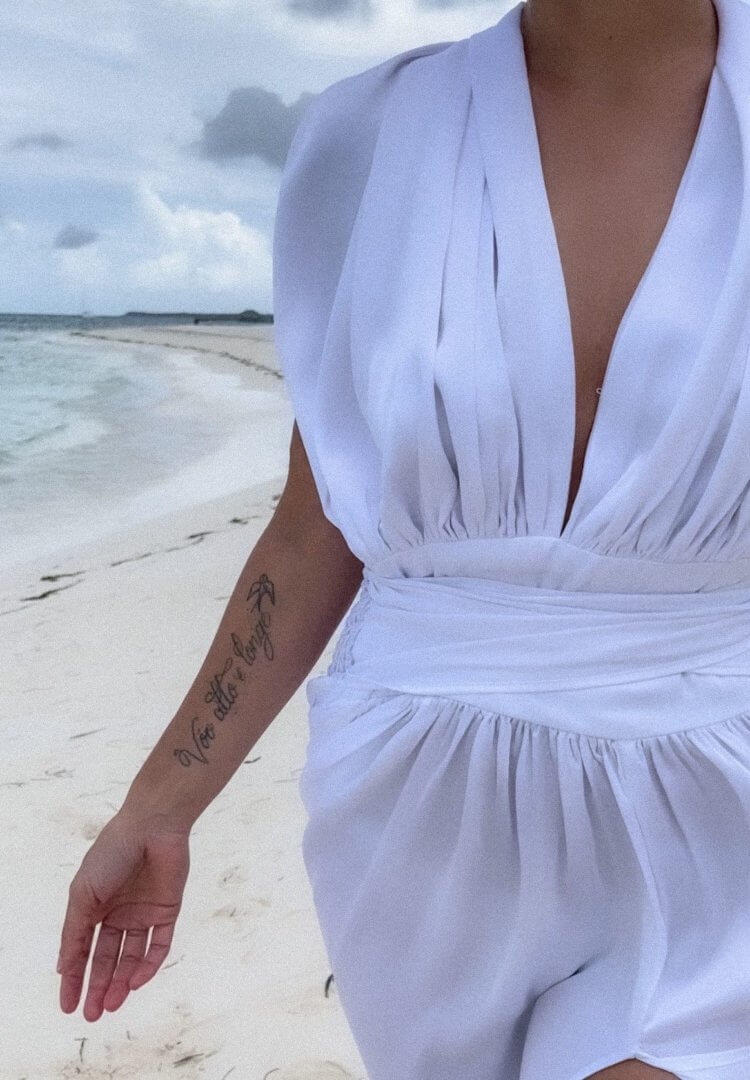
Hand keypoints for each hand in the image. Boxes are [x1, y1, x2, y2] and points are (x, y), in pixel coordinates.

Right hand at [56, 808, 190, 1020]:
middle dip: (98, 987)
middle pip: (107, 959)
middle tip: (92, 1015)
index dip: (74, 979)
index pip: (82, 951)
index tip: (68, 1006)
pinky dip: (148, 965)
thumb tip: (63, 968)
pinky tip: (136, 982)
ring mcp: (143, 913)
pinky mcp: (167, 911)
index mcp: (93, 907)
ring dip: (122, 982)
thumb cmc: (111, 854)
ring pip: (132, 957)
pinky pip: (158, 945)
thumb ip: (74, 932)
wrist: (152, 827)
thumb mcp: (83, 894)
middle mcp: (117, 913)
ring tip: (112, 1004)